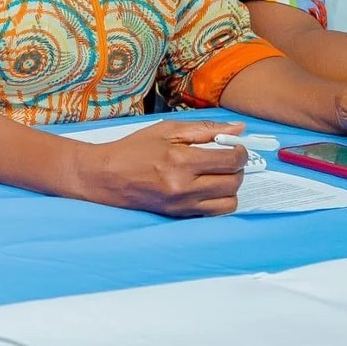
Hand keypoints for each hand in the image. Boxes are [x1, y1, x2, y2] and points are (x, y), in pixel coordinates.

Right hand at [71, 119, 248, 217]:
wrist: (106, 176)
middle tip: (228, 159)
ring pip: (229, 203)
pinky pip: (213, 213)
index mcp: (181, 161)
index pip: (230, 161)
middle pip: (233, 183)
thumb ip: (205, 129)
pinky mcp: (179, 216)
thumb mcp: (167, 130)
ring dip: (231, 188)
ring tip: (218, 176)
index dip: (240, 152)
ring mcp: (182, 205)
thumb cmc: (134, 149)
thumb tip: (238, 129)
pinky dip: (218, 201)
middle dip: (238, 169)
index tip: (235, 147)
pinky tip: (208, 188)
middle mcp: (184, 187)